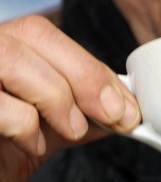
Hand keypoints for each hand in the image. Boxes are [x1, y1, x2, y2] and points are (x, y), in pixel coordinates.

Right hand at [0, 14, 140, 181]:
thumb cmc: (2, 149)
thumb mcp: (49, 124)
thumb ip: (82, 107)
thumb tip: (126, 104)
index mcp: (5, 42)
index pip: (47, 33)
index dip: (90, 64)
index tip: (127, 102)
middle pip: (34, 33)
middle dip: (84, 75)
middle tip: (114, 114)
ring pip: (13, 58)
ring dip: (57, 96)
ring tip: (74, 128)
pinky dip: (25, 126)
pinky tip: (33, 144)